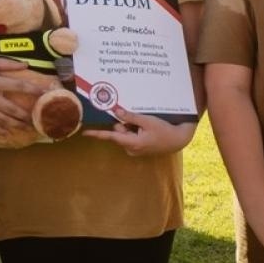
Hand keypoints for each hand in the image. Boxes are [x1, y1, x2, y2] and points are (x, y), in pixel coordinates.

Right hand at [0, 56, 35, 134]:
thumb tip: (26, 65)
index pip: (19, 86)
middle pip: (12, 109)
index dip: (34, 90)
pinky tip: (8, 133)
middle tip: (39, 119)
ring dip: (16, 125)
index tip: (45, 92)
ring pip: (2, 119)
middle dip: (27, 115)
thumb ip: (7, 64)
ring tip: (28, 127)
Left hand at [81, 109, 195, 155]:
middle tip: (139, 119)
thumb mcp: (147, 121)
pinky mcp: (140, 149)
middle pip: (119, 133)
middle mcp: (131, 149)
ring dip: (132, 128)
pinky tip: (148, 130)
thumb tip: (116, 112)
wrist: (178, 140)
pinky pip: (132, 138)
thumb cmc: (164, 130)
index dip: (97, 134)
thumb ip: (130, 117)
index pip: (111, 137)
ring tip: (147, 125)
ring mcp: (135, 150)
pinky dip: (136, 132)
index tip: (85, 133)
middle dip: (125, 124)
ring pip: (126, 135)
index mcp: (132, 143)